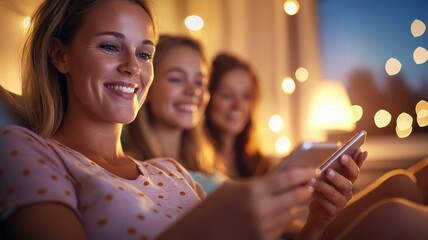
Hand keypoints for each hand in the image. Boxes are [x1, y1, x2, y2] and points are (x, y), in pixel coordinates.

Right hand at [159, 167, 317, 239]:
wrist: (197, 235)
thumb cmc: (214, 207)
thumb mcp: (234, 188)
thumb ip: (259, 184)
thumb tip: (286, 179)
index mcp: (251, 191)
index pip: (288, 178)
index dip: (305, 173)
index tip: (314, 169)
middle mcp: (260, 210)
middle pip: (296, 197)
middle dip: (306, 189)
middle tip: (312, 183)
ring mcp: (263, 228)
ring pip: (291, 213)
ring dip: (294, 205)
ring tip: (294, 197)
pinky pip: (281, 227)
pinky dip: (283, 219)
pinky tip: (277, 213)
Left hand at [301, 151, 367, 237]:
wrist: (314, 215)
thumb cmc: (319, 191)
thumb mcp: (323, 177)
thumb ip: (328, 166)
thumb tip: (327, 152)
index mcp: (347, 180)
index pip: (355, 170)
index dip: (358, 161)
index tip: (358, 150)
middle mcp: (347, 191)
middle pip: (349, 181)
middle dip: (342, 172)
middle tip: (333, 165)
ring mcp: (341, 202)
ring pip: (334, 193)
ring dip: (323, 185)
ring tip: (312, 179)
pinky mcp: (333, 212)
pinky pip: (326, 204)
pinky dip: (317, 196)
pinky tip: (310, 191)